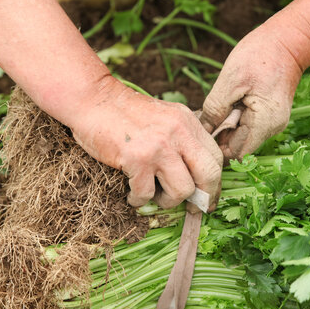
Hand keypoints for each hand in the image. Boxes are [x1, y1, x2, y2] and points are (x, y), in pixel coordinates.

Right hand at [71, 76, 222, 210]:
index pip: (216, 157)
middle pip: (208, 174)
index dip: (215, 183)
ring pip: (182, 190)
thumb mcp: (166, 117)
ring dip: (168, 201)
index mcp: (188, 122)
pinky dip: (138, 200)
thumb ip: (183, 139)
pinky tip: (132, 194)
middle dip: (203, 198)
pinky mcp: (137, 159)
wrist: (94, 99)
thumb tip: (197, 177)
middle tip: (193, 209)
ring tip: (154, 195)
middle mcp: (178, 132)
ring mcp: (159, 146)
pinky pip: (147, 194)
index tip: (208, 197)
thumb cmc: (127, 113)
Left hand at [200, 21, 303, 160]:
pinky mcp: (270, 115)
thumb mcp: (230, 80)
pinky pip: (249, 126)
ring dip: (228, 125)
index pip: (237, 154)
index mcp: (265, 123)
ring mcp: (273, 123)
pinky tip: (232, 101)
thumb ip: (215, 109)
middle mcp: (273, 128)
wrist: (288, 40)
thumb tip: (203, 131)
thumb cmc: (260, 55)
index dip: (218, 146)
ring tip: (223, 103)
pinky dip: (236, 118)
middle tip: (211, 112)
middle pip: (239, 147)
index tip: (206, 128)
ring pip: (243, 137)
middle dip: (222, 134)